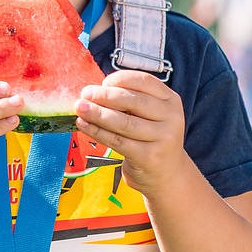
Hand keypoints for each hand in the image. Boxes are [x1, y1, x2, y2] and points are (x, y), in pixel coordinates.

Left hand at [74, 70, 188, 195]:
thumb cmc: (149, 136)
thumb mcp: (148, 114)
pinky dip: (97, 132)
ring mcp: (163, 138)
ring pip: (124, 122)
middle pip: (133, 101)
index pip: (145, 82)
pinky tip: (84, 125)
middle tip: (85, 94)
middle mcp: (171, 117)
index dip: (121, 79)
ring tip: (80, 108)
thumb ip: (128, 101)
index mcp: (171, 100)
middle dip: (105, 96)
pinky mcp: (149, 157)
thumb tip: (93, 92)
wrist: (166, 172)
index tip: (102, 82)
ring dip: (98, 114)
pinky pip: (118, 141)